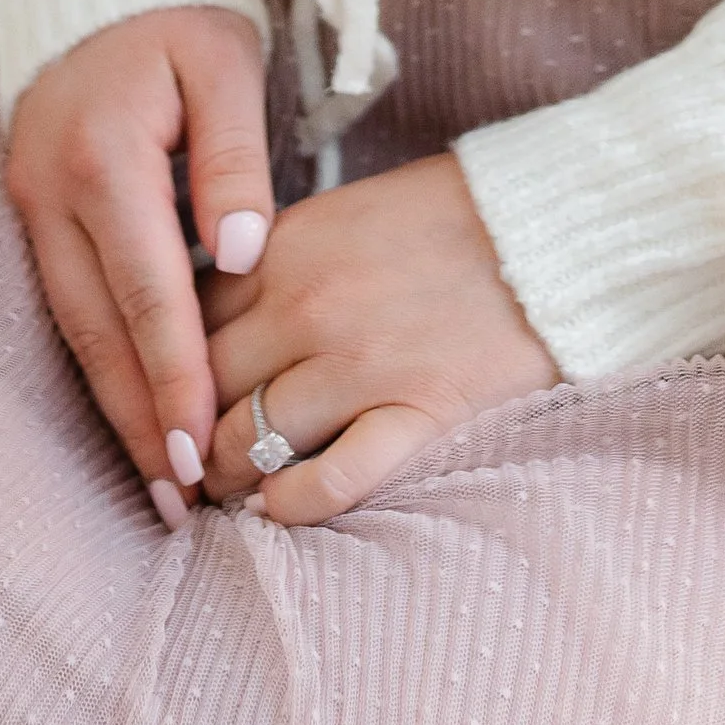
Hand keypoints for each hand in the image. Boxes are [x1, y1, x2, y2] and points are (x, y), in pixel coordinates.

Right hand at [5, 3, 274, 531]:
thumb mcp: (221, 62)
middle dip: (140, 419)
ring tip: (158, 481)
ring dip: (114, 406)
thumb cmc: (174, 14)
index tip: (200, 448)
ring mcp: (30, 204)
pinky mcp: (30, 209)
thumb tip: (242, 257)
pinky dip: (99, 360)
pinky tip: (129, 408)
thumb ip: (233, 158)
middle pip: (98, 330)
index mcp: (104, 157)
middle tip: (181, 502)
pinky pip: (65, 301)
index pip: (146, 290)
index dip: (175, 375)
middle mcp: (51, 191)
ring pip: (73, 328)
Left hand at [199, 150, 557, 524]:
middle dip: (184, 430)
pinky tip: (278, 509)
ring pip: (245, 441)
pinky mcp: (417, 414)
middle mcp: (308, 307)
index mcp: (285, 248)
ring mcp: (361, 365)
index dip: (169, 366)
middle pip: (202, 387)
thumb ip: (276, 264)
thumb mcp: (342, 215)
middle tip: (182, 459)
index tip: (171, 395)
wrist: (554, 227)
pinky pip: (327, 483)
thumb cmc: (449, 218)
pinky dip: (289, 507)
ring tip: (222, 492)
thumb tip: (212, 320)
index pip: (186, 320)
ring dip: (224, 475)